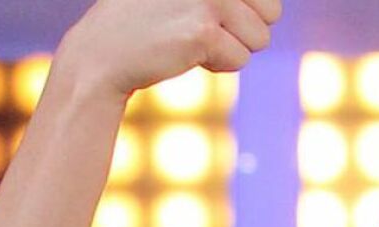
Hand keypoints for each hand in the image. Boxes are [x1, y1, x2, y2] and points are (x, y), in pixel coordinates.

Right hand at [52, 0, 281, 99]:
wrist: (104, 53)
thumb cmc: (149, 20)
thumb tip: (274, 8)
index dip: (249, 10)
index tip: (216, 15)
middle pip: (272, 12)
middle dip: (246, 29)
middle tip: (205, 27)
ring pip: (260, 39)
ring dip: (231, 48)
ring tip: (192, 38)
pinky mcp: (204, 32)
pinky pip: (240, 59)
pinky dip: (219, 65)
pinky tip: (185, 53)